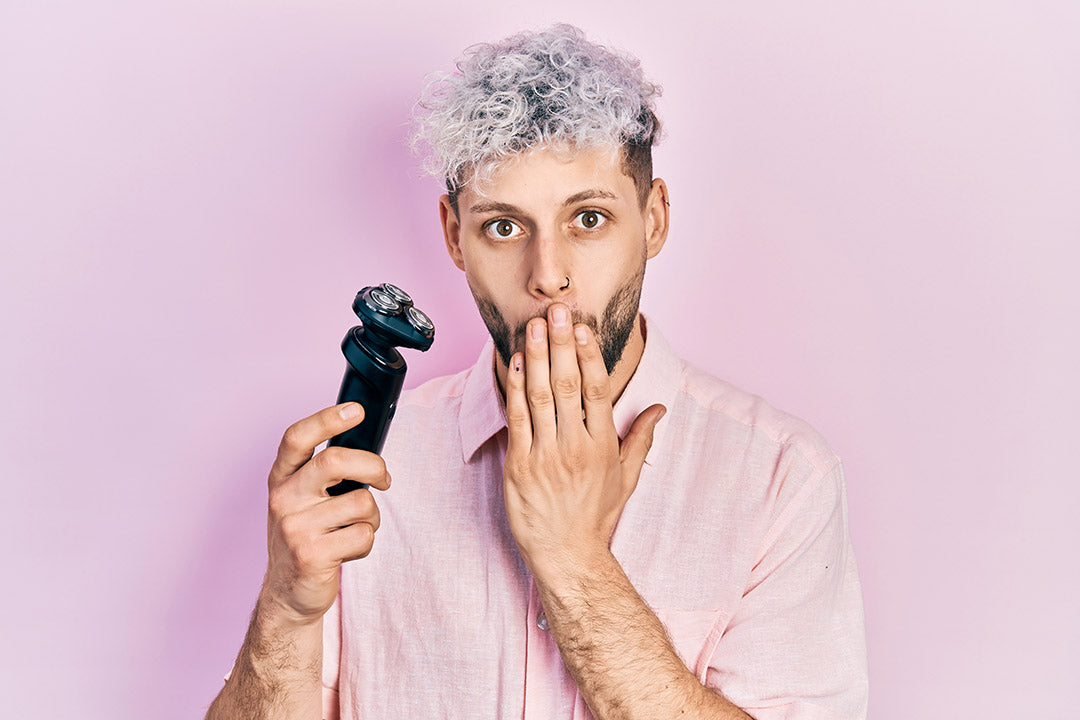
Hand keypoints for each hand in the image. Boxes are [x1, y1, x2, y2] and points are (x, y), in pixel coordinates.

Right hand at [260, 402, 390, 625]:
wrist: (287, 595)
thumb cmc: (306, 538)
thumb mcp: (304, 501)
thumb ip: (325, 475)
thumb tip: (368, 449)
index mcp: (281, 479)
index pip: (297, 437)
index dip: (327, 419)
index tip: (356, 410)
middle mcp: (283, 499)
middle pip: (335, 461)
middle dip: (372, 466)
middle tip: (384, 479)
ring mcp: (294, 528)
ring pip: (360, 503)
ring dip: (372, 517)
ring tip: (355, 529)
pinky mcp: (311, 555)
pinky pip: (363, 535)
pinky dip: (367, 542)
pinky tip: (348, 550)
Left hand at [502, 303, 665, 579]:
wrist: (566, 554)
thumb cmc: (595, 516)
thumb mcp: (625, 478)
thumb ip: (640, 439)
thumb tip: (657, 409)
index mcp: (603, 446)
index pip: (597, 390)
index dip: (589, 355)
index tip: (583, 327)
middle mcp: (575, 447)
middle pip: (568, 385)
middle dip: (561, 344)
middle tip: (556, 311)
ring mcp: (546, 456)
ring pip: (540, 396)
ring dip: (535, 357)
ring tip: (533, 326)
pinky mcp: (520, 466)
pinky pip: (517, 419)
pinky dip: (514, 389)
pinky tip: (513, 363)